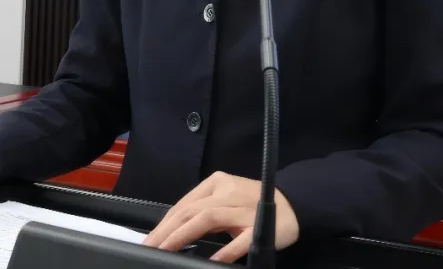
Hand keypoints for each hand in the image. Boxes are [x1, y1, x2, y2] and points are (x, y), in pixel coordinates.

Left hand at [143, 172, 299, 262]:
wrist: (293, 205)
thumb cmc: (253, 204)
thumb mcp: (225, 200)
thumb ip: (203, 209)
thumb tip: (173, 229)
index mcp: (217, 183)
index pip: (184, 204)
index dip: (164, 223)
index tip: (149, 239)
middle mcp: (227, 192)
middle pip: (190, 210)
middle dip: (166, 231)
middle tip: (149, 247)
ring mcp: (242, 208)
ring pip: (207, 219)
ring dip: (183, 236)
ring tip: (167, 250)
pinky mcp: (259, 226)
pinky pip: (240, 239)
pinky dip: (225, 250)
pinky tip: (212, 260)